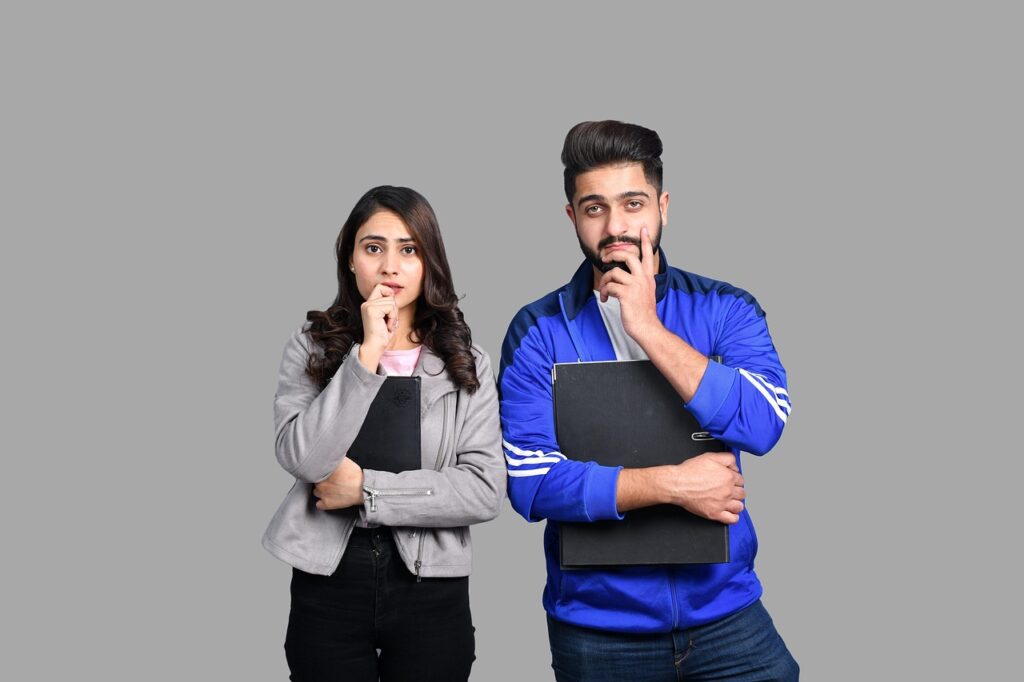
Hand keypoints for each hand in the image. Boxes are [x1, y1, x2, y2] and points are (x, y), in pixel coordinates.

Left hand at [313, 457, 364, 509]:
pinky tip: (329, 499)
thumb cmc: (356, 475)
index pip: (314, 471)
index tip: (324, 474)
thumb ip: (334, 460)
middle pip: (315, 481)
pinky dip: (323, 503)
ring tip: (331, 490)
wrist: (363, 489)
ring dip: (321, 491)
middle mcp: (320, 481)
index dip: (320, 473)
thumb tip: (330, 458)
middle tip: (331, 482)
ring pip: (316, 492)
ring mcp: (322, 493)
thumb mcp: (344, 461)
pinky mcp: (326, 503)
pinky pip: (318, 504)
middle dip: (322, 481)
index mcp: (324, 470)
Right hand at [358, 283, 398, 369]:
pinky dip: (392, 318)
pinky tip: (387, 326)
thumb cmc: (382, 335)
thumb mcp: (387, 317)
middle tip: (389, 321)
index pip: (380, 287)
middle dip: (394, 308)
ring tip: (387, 325)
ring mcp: (368, 306)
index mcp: (369, 304)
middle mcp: (366, 303)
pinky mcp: (371, 310)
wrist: (375, 347)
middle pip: (389, 295)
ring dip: (394, 315)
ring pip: (391, 302)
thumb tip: (394, 294)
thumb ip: (389, 306)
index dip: (389, 293)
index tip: (392, 308)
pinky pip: (391, 308)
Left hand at [597, 227, 660, 341]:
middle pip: (628, 256)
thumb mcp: (645, 292)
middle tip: (606, 258)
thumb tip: (623, 276)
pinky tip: (606, 299)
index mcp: (648, 277)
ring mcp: (635, 286)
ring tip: (605, 291)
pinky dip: (605, 292)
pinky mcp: (626, 295)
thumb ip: (638, 282)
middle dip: (614, 254)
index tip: (643, 229)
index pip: (648, 255)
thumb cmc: (643, 312)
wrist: (647, 327)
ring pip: (614, 272)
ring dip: (605, 281)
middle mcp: (643, 279)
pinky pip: (610, 286)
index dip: (645, 241)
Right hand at [662, 452, 745, 523]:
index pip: (741, 480)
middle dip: (737, 491)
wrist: (677, 484)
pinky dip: (734, 517)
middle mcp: (728, 491)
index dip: (735, 479)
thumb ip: (727, 458)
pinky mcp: (715, 513)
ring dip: (736, 503)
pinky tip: (730, 513)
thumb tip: (735, 466)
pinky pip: (732, 519)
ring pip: (739, 506)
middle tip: (729, 490)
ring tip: (730, 501)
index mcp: (728, 477)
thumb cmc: (690, 471)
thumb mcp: (710, 457)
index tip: (730, 480)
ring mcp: (722, 503)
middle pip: (742, 493)